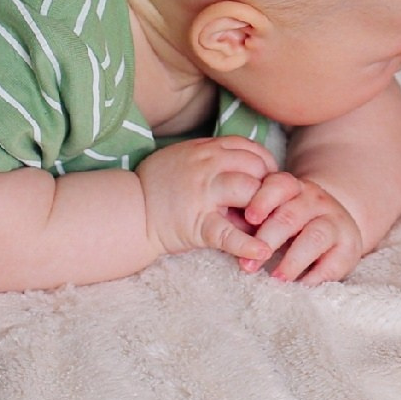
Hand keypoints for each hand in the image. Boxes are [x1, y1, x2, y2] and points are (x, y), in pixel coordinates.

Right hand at [136, 135, 276, 265]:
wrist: (130, 212)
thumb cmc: (160, 186)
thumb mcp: (187, 159)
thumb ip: (216, 160)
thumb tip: (251, 173)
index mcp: (206, 149)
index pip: (250, 148)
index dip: (265, 164)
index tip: (268, 179)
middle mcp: (207, 166)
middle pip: (256, 167)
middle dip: (269, 185)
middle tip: (271, 203)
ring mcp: (203, 194)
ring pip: (249, 190)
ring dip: (264, 207)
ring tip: (268, 222)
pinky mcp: (198, 224)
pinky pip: (228, 234)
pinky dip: (248, 244)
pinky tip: (262, 251)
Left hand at [238, 170, 367, 282]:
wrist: (337, 225)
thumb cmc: (295, 221)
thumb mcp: (277, 211)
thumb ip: (257, 219)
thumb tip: (228, 240)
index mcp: (293, 188)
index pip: (279, 185)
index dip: (263, 200)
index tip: (249, 218)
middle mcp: (315, 201)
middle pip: (291, 216)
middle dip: (268, 241)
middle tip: (248, 266)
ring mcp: (335, 222)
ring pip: (314, 237)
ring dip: (292, 261)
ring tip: (276, 278)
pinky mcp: (349, 247)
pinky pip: (333, 262)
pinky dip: (315, 277)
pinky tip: (301, 286)